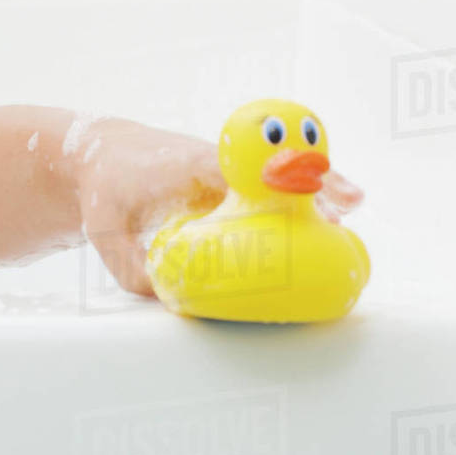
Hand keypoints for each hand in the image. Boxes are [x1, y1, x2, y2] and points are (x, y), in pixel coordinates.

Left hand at [72, 117, 363, 297]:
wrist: (104, 154)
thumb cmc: (106, 188)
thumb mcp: (104, 229)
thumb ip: (129, 266)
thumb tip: (168, 300)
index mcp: (184, 164)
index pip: (230, 167)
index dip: (264, 178)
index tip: (296, 191)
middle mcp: (213, 161)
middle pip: (268, 166)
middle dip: (305, 183)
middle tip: (342, 206)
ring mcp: (226, 170)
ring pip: (277, 171)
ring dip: (313, 185)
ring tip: (351, 205)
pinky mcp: (233, 182)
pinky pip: (272, 184)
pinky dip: (303, 194)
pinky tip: (333, 213)